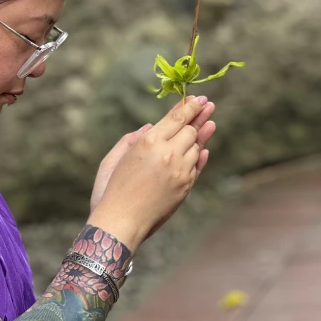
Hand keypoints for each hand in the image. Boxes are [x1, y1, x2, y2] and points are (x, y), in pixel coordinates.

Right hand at [89, 96, 215, 249]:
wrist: (121, 222)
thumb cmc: (111, 189)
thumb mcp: (115, 159)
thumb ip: (132, 139)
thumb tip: (150, 127)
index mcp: (149, 142)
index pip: (176, 118)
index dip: (189, 106)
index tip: (198, 98)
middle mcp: (168, 154)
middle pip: (190, 130)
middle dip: (198, 117)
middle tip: (208, 106)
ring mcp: (180, 171)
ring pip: (196, 147)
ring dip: (201, 135)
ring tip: (210, 123)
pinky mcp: (185, 187)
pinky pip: (197, 166)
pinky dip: (200, 155)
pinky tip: (203, 148)